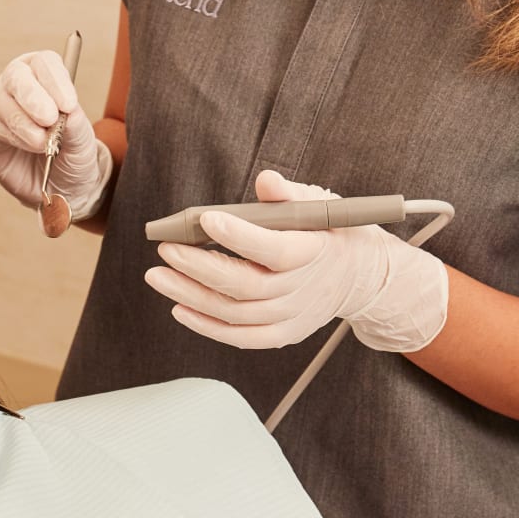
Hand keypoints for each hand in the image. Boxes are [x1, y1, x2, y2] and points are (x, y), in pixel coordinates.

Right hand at [0, 50, 111, 218]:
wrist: (59, 188)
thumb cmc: (72, 156)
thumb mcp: (83, 143)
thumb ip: (76, 126)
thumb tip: (68, 111)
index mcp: (46, 75)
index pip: (45, 63)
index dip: (55, 81)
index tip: (68, 106)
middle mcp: (19, 83)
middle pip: (16, 75)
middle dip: (33, 97)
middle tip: (49, 119)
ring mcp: (0, 104)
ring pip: (2, 103)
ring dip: (24, 125)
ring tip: (44, 144)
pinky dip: (12, 138)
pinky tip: (28, 147)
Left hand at [144, 170, 447, 350]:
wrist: (360, 277)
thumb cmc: (329, 233)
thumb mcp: (319, 205)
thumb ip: (289, 194)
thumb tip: (266, 180)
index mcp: (312, 253)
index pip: (273, 249)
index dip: (239, 236)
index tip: (206, 220)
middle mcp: (301, 290)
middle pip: (245, 285)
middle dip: (199, 267)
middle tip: (166, 249)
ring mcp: (291, 316)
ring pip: (235, 313)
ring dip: (191, 296)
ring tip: (158, 276)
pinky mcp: (282, 333)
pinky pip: (241, 337)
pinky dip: (208, 326)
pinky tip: (179, 308)